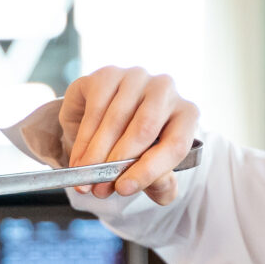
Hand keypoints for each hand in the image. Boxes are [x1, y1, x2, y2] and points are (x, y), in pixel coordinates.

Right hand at [60, 66, 199, 204]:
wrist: (110, 121)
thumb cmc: (140, 149)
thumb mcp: (155, 171)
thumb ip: (160, 184)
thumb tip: (144, 183)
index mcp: (186, 114)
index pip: (175, 144)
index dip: (149, 170)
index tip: (123, 189)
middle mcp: (165, 89)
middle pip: (144, 129)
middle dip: (117, 164)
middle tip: (100, 189)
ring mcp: (136, 77)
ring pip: (116, 120)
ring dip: (96, 155)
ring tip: (86, 180)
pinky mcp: (108, 74)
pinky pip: (95, 109)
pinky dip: (84, 140)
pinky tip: (78, 161)